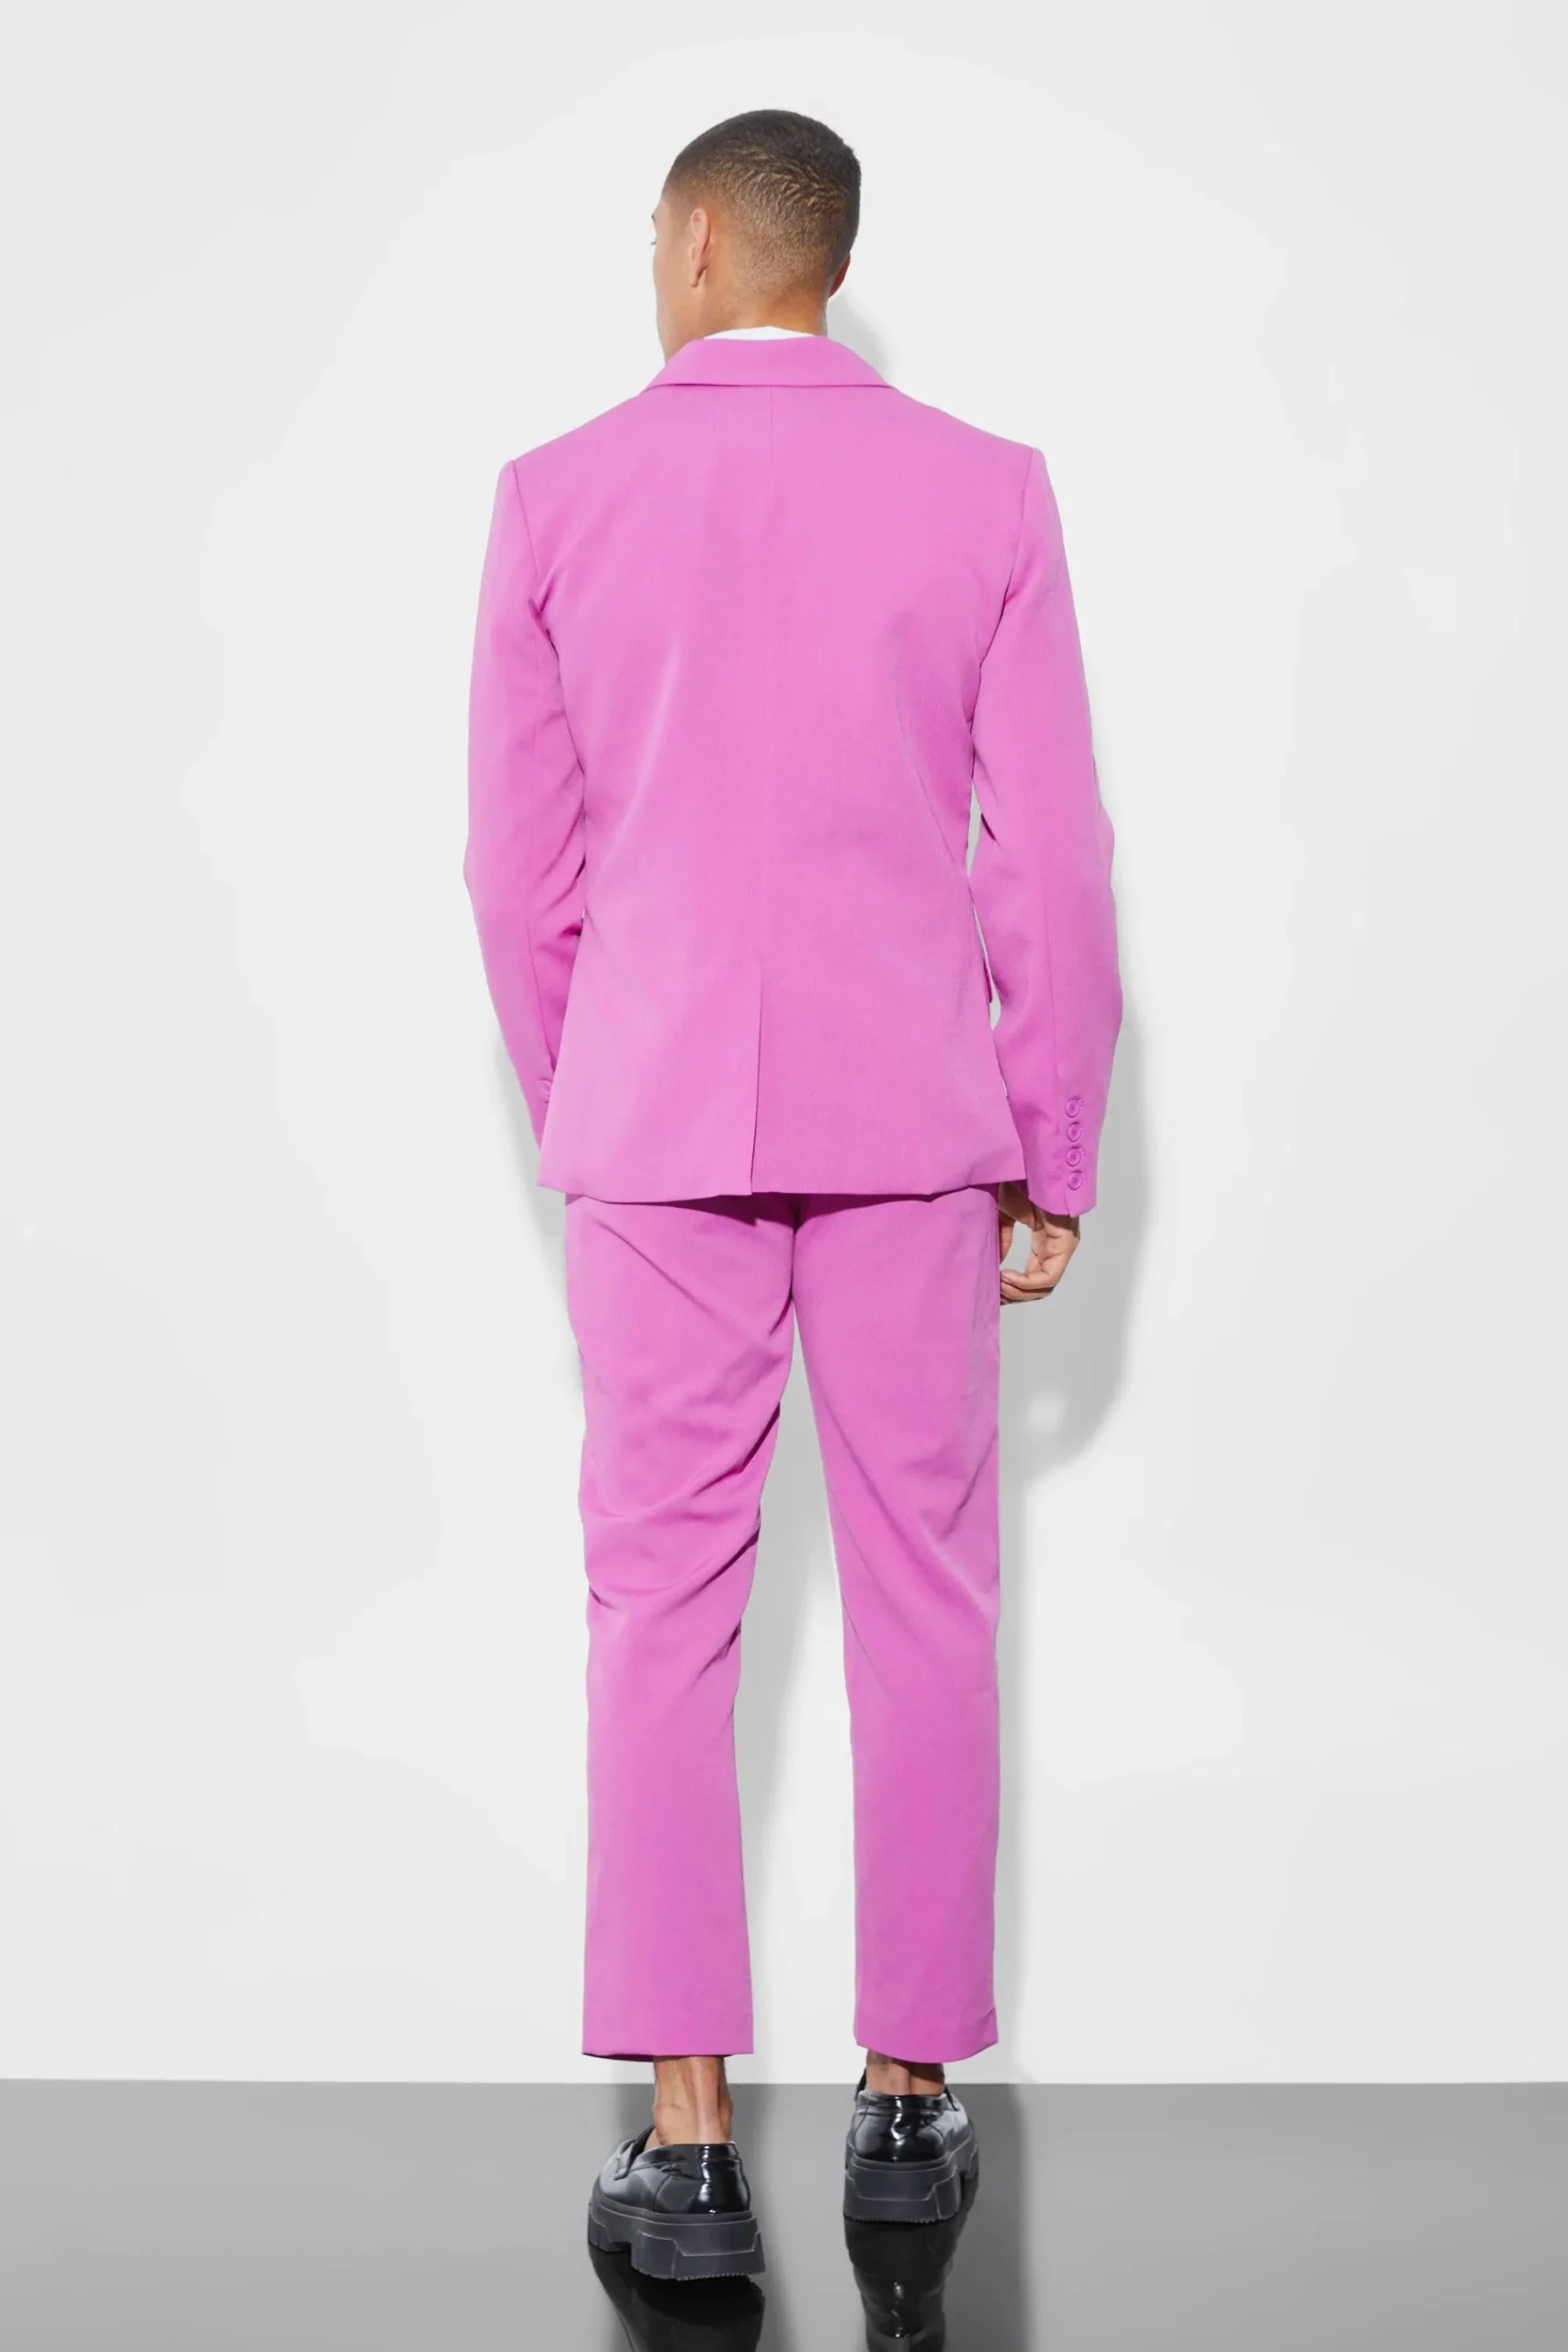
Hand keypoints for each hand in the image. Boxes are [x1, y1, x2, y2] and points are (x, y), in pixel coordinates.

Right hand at [997, 1182, 1078, 1304]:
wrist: (1024, 1159)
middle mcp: (1057, 1244)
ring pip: (1045, 1286)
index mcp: (1045, 1239)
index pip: (1033, 1276)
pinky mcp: (1065, 1241)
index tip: (989, 1288)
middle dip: (1012, 1295)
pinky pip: (1048, 1276)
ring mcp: (1063, 1244)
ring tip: (996, 1285)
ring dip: (1017, 1291)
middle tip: (991, 1294)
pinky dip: (1024, 1282)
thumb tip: (993, 1266)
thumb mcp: (1002, 1216)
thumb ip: (1000, 1240)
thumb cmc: (1017, 1179)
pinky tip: (1004, 1275)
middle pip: (1039, 1286)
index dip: (1010, 1288)